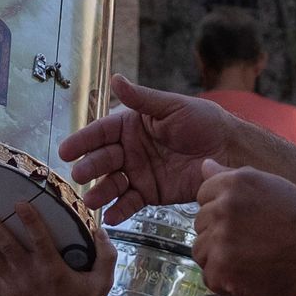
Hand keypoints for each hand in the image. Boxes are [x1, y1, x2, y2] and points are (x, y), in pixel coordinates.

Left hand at [0, 199, 109, 295]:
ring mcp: (13, 284)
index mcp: (52, 267)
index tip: (18, 202)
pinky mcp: (3, 293)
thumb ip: (106, 253)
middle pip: (6, 245)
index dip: (29, 220)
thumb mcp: (103, 281)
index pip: (39, 239)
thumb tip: (101, 227)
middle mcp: (29, 274)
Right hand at [60, 81, 252, 219]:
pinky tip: (110, 216)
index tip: (66, 150)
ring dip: (100, 191)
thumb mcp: (172, 107)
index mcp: (132, 125)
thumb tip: (115, 79)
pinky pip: (130, 202)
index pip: (101, 132)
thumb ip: (141, 99)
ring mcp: (139, 172)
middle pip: (103, 159)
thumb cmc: (204, 122)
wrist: (229, 151)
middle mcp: (130, 149)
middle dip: (90, 167)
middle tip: (79, 175)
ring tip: (92, 200)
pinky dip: (119, 210)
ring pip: (112, 183)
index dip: (83, 140)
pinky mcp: (150, 193)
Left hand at [190, 165, 295, 295]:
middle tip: (254, 242)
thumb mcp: (274, 187)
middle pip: (200, 223)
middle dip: (220, 234)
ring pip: (201, 250)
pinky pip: (209, 276)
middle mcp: (224, 208)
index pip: (203, 194)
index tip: (247, 220)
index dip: (223, 210)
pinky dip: (227, 281)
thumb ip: (234, 177)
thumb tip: (204, 164)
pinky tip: (252, 275)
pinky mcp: (221, 271)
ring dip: (220, 258)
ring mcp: (221, 241)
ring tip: (253, 259)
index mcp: (236, 183)